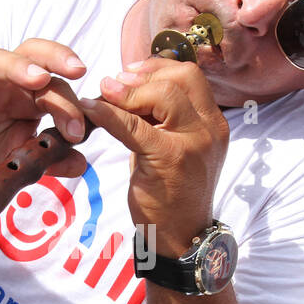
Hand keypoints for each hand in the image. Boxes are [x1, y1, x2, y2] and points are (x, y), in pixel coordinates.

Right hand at [0, 39, 89, 196]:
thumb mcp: (24, 161)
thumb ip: (52, 158)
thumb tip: (81, 162)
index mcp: (26, 97)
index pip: (55, 81)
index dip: (72, 99)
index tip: (83, 128)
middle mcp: (2, 87)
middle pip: (30, 56)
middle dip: (55, 60)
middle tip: (78, 72)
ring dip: (16, 66)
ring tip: (37, 77)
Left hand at [81, 57, 228, 255]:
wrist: (180, 236)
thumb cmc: (171, 191)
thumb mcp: (171, 147)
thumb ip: (159, 118)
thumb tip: (127, 85)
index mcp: (213, 123)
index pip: (191, 76)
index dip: (158, 67)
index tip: (130, 72)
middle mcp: (211, 129)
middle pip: (182, 78)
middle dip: (143, 75)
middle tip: (114, 82)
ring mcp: (195, 143)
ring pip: (163, 95)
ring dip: (127, 91)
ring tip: (103, 93)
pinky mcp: (171, 159)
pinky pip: (134, 126)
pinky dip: (108, 114)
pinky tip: (90, 110)